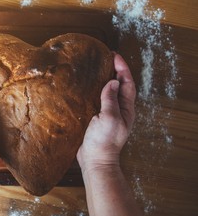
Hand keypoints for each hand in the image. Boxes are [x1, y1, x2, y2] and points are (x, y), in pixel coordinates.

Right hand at [77, 53, 135, 172]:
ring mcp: (109, 115)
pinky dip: (96, 91)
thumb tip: (113, 82)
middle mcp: (119, 110)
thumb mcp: (109, 118)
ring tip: (97, 68)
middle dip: (115, 71)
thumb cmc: (104, 141)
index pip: (127, 83)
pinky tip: (87, 88)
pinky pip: (99, 100)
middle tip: (106, 58)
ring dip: (106, 79)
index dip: (122, 68)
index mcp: (126, 108)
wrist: (95, 160)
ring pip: (110, 92)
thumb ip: (110, 99)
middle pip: (120, 85)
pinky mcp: (98, 119)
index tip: (114, 55)